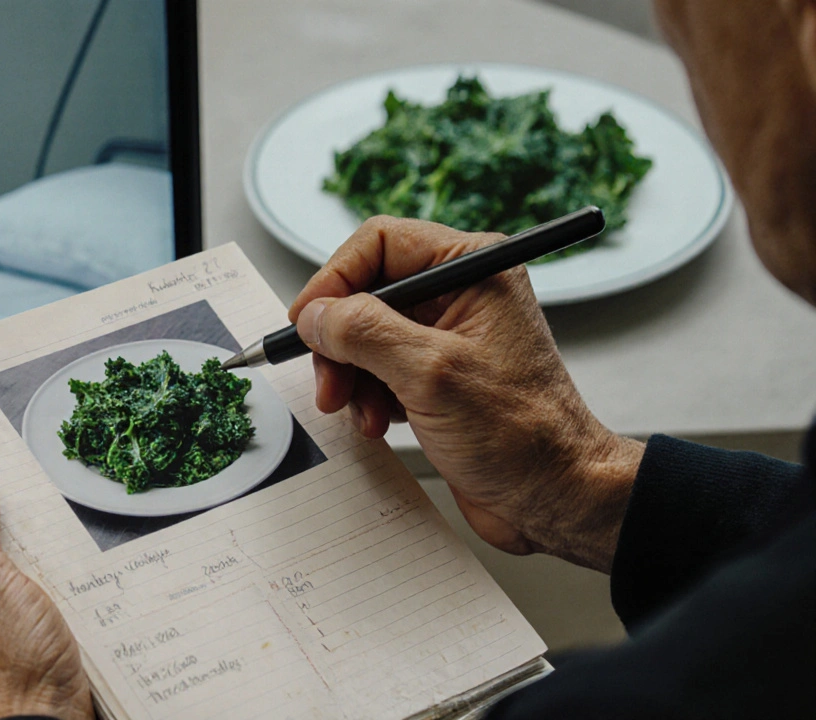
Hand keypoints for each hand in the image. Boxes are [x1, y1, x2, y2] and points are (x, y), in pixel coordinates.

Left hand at [0, 445, 92, 719]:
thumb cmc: (0, 674)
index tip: (8, 489)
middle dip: (26, 551)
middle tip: (49, 544)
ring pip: (25, 597)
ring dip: (52, 585)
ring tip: (69, 582)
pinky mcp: (29, 671)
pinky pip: (49, 627)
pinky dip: (67, 615)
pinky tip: (81, 612)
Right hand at [289, 216, 643, 571]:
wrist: (556, 497)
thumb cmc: (523, 435)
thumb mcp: (431, 374)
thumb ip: (364, 333)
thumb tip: (314, 314)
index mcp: (472, 269)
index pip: (379, 244)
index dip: (335, 280)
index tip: (307, 321)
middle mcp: (459, 294)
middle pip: (365, 292)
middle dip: (339, 340)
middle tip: (330, 382)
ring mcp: (447, 336)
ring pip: (365, 335)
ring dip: (352, 376)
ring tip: (365, 414)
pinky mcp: (437, 376)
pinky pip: (378, 370)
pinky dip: (368, 397)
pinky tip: (381, 424)